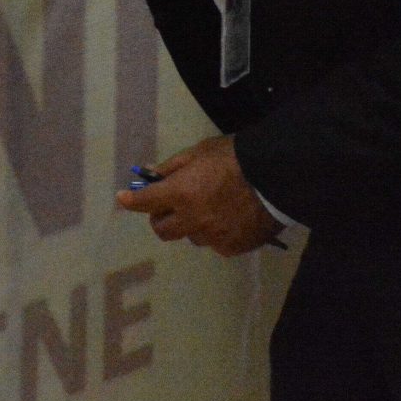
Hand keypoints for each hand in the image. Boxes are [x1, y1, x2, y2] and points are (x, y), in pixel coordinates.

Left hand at [115, 136, 282, 258]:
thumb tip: (151, 174)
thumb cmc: (236, 157)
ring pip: (191, 236)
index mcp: (180, 193)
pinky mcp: (231, 248)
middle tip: (170, 207)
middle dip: (161, 218)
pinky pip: (215, 243)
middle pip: (162, 230)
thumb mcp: (200, 152)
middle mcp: (191, 220)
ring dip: (192, 225)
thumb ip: (173, 167)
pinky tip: (230, 218)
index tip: (124, 199)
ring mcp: (212, 237)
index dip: (131, 201)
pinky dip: (216, 233)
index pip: (144, 202)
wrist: (276, 178)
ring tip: (211, 208)